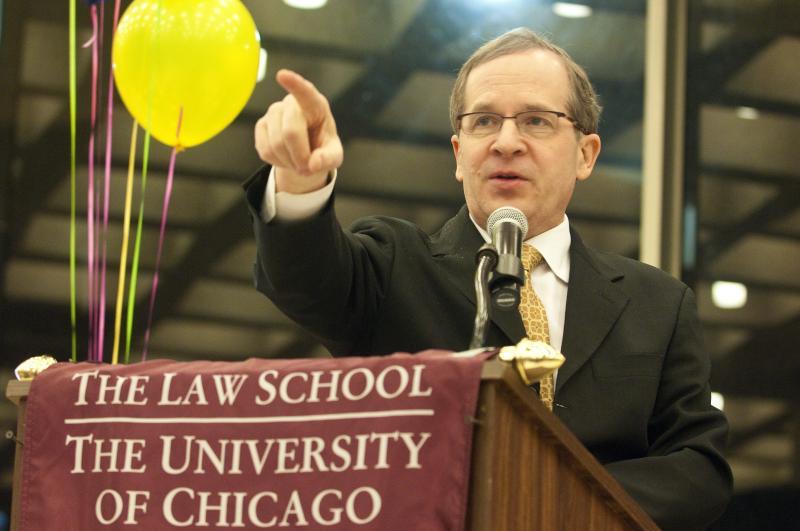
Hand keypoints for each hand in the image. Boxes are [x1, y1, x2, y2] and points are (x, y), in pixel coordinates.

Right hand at [254, 69, 342, 192]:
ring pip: (275, 143)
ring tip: (298, 162)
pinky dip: (277, 162)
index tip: (282, 75)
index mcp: (315, 105)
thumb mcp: (334, 155)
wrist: (306, 153)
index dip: (294, 84)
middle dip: (299, 156)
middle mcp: (292, 103)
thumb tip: (314, 164)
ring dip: (289, 161)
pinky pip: (265, 149)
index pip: (305, 92)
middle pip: (290, 131)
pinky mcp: (261, 125)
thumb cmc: (323, 148)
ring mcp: (274, 112)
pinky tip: (286, 158)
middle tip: (308, 168)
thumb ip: (328, 159)